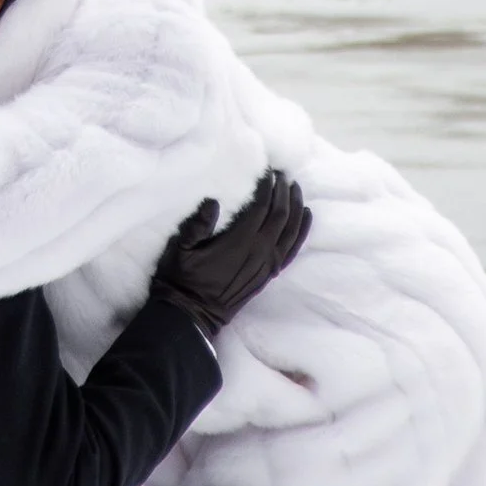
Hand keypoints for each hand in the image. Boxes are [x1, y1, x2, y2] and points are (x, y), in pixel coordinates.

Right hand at [146, 171, 310, 337]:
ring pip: (292, 229)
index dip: (266, 186)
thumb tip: (213, 201)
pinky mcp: (270, 273)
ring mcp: (268, 264)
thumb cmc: (181, 280)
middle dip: (283, 191)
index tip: (265, 170)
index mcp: (239, 242)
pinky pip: (293, 249)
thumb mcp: (179, 249)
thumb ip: (196, 225)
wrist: (192, 315)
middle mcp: (259, 251)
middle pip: (281, 214)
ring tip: (295, 187)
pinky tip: (307, 215)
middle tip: (280, 173)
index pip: (261, 206)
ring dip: (296, 206)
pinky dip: (303, 230)